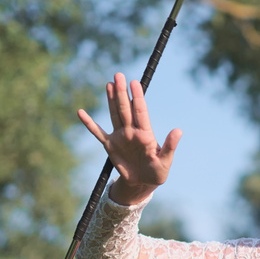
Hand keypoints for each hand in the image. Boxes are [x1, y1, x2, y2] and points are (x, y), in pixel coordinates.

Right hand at [77, 73, 181, 203]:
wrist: (143, 183)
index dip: (137, 97)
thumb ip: (170, 146)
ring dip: (111, 100)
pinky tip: (81, 112)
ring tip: (109, 84)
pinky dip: (89, 123)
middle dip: (122, 92)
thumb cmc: (157, 172)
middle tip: (119, 74)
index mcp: (146, 134)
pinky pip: (98, 132)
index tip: (135, 83)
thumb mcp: (165, 161)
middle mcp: (132, 131)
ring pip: (114, 114)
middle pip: (126, 108)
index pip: (140, 111)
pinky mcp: (110, 146)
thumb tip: (178, 130)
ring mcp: (120, 137)